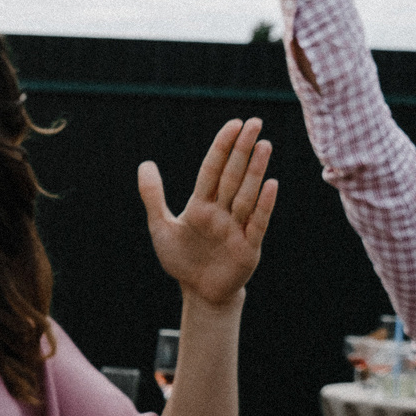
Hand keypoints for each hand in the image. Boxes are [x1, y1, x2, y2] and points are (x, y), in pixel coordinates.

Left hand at [138, 118, 278, 307]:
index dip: (222, 147)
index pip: (212, 169)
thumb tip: (145, 164)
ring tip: (264, 145)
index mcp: (201, 204)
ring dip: (255, 171)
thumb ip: (153, 197)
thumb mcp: (161, 227)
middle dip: (242, 150)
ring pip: (246, 195)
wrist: (200, 292)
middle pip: (232, 176)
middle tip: (255, 122)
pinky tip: (271, 184)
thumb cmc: (182, 259)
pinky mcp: (248, 247)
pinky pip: (257, 223)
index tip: (234, 124)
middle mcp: (222, 212)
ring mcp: (237, 228)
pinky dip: (263, 205)